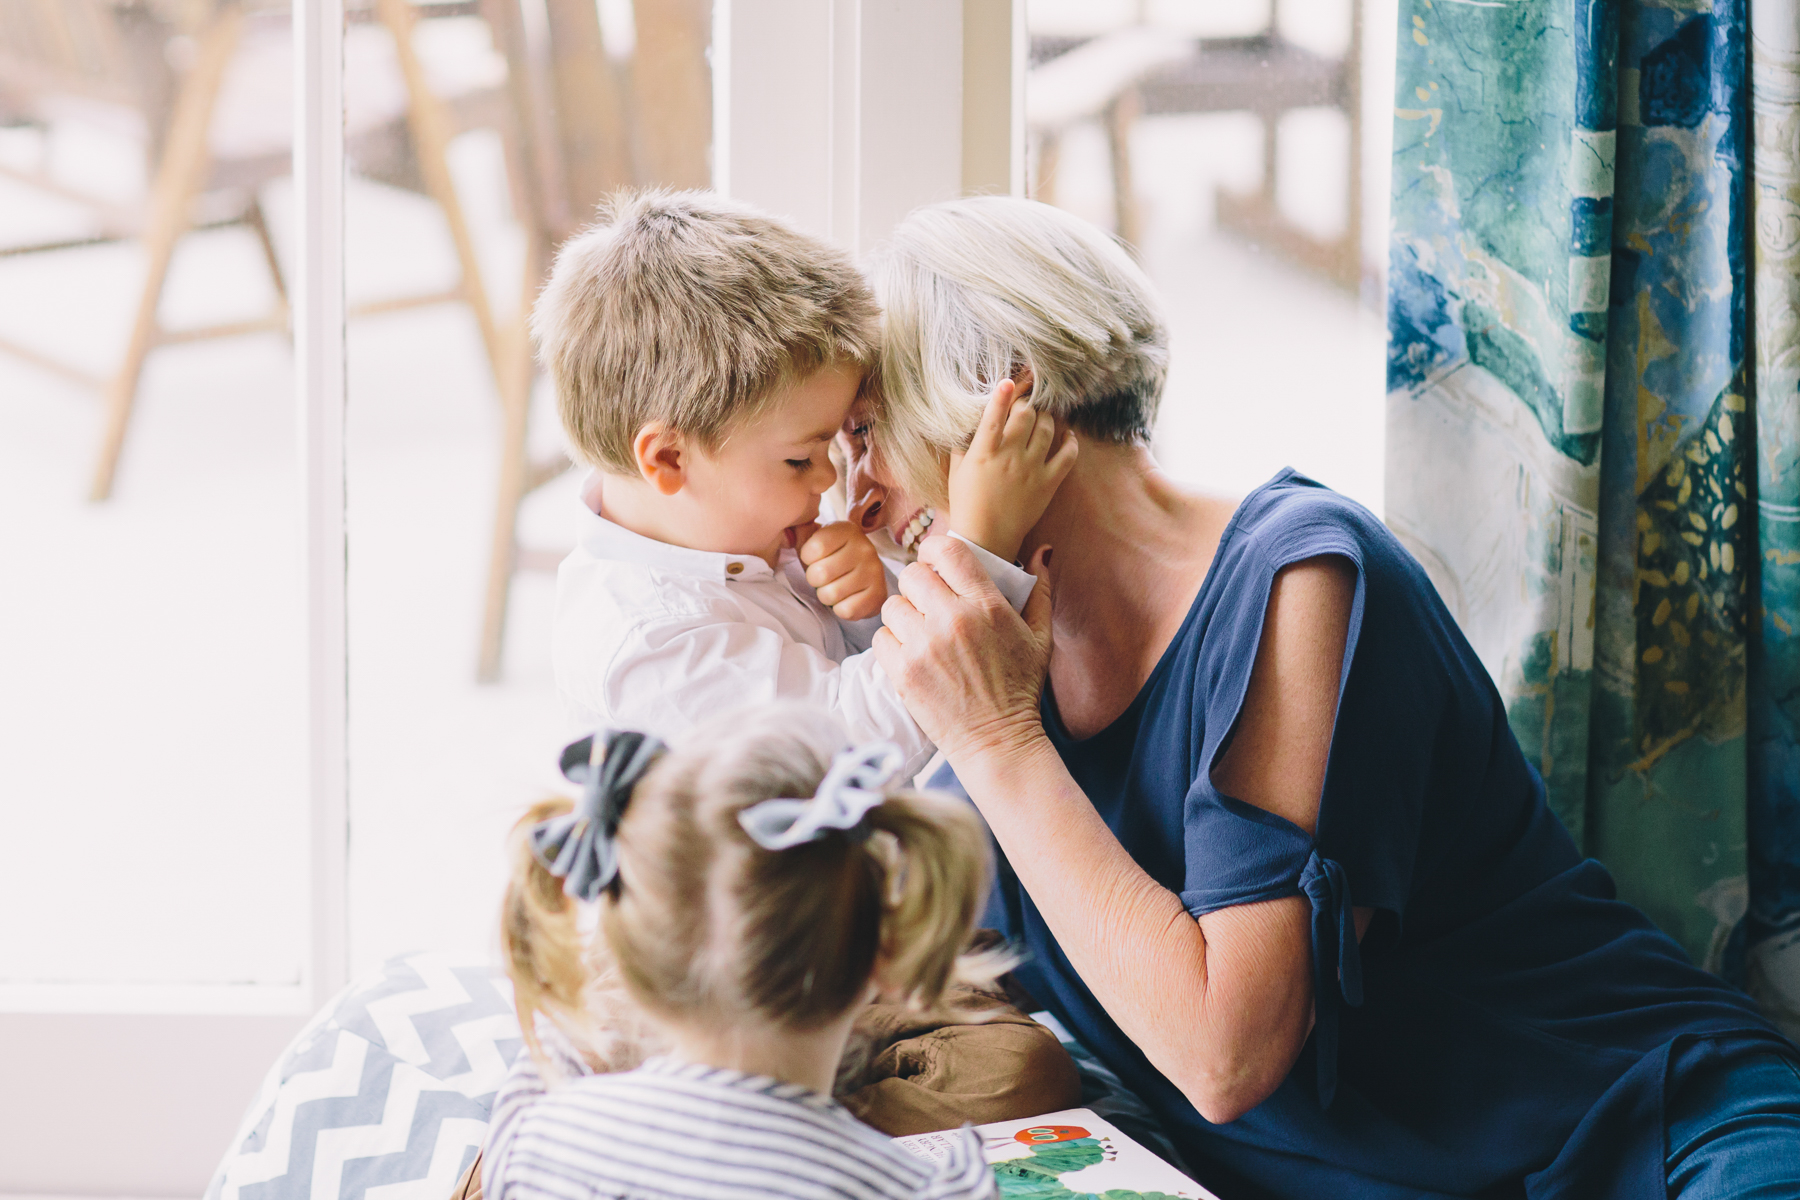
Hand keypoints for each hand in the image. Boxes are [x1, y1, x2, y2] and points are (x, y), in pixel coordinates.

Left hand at [799, 508, 888, 619]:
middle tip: (822, 577)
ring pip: (831, 594)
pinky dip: (840, 609)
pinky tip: (845, 598)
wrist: (863, 576)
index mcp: (847, 530)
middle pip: (821, 573)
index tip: (814, 558)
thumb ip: (800, 533)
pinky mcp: (878, 595)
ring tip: (833, 587)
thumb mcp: (816, 539)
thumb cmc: (832, 556)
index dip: (807, 558)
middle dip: (814, 579)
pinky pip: (846, 610)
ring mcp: (874, 572)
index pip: (814, 548)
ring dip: (825, 595)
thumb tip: (788, 531)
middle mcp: (865, 548)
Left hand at [873, 535, 1053, 761]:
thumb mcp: (1041, 637)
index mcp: (986, 606)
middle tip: (929, 604)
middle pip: (912, 574)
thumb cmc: (1020, 688)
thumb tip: (1042, 552)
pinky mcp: (903, 672)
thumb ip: (1039, 591)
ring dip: (904, 616)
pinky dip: (892, 644)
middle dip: (919, 586)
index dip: (935, 551)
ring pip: (893, 605)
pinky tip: (912, 655)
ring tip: (921, 633)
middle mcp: (952, 621)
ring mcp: (924, 647)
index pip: (947, 550)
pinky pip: (881, 638)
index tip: (936, 563)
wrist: (997, 741)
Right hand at [947, 379, 1077, 562]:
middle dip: (1025, 404)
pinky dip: (1070, 442)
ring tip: (1041, 416)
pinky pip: (1068, 455)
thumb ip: (964, 443)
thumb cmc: (966, 504)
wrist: (986, 539)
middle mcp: (1009, 457)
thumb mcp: (957, 471)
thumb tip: (972, 420)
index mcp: (984, 453)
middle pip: (1025, 415)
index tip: (1008, 381)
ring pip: (1046, 428)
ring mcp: (1032, 469)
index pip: (994, 416)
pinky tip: (1067, 436)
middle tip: (1024, 404)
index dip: (1002, 395)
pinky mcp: (1049, 483)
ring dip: (1045, 417)